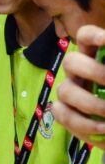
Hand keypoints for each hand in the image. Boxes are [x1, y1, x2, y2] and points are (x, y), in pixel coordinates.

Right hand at [51, 25, 104, 148]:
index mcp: (94, 56)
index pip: (85, 36)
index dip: (93, 36)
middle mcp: (77, 71)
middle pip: (71, 61)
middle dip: (93, 71)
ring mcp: (68, 91)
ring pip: (66, 91)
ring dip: (92, 103)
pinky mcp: (63, 113)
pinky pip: (64, 115)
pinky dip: (85, 124)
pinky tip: (104, 127)